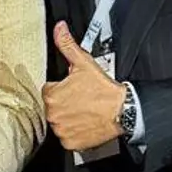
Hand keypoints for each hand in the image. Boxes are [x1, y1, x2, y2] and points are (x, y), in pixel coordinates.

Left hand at [42, 21, 126, 151]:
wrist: (122, 112)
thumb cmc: (104, 90)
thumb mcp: (84, 63)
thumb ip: (67, 45)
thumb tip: (59, 28)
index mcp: (51, 96)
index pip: (49, 91)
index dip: (62, 88)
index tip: (74, 90)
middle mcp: (53, 115)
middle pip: (53, 108)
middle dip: (64, 104)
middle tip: (81, 100)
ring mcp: (61, 130)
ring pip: (59, 123)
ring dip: (68, 118)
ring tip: (84, 112)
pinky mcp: (70, 143)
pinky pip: (67, 138)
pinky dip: (74, 133)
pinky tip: (85, 124)